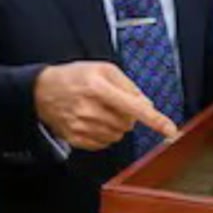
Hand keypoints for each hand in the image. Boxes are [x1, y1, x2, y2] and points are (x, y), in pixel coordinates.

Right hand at [34, 61, 177, 150]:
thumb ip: (128, 86)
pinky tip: (93, 121)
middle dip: (127, 116)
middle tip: (112, 104)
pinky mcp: (76, 138)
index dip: (155, 119)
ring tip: (100, 111)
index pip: (134, 107)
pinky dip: (105, 134)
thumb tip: (147, 106)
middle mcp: (90, 108)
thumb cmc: (74, 76)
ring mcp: (82, 125)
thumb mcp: (102, 69)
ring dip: (116, 126)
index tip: (170, 130)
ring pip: (117, 135)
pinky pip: (104, 143)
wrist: (41, 91)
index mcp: (99, 87)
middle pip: (128, 123)